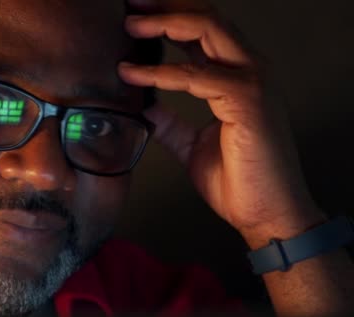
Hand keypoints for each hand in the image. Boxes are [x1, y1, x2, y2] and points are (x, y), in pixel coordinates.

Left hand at [118, 0, 325, 247]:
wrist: (268, 215)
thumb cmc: (239, 181)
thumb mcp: (192, 146)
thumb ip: (171, 124)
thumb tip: (146, 108)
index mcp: (237, 78)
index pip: (204, 32)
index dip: (169, 18)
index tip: (137, 14)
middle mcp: (249, 72)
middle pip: (207, 19)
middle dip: (166, 8)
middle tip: (131, 4)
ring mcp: (253, 83)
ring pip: (208, 31)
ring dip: (164, 25)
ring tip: (130, 26)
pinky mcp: (248, 101)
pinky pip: (198, 76)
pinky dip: (162, 72)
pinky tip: (134, 74)